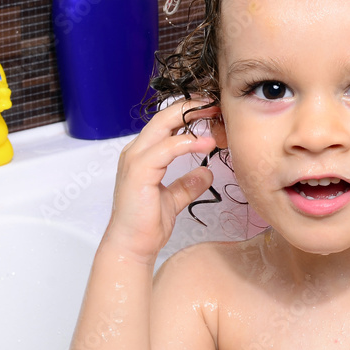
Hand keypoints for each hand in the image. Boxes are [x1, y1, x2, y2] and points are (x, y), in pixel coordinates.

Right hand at [103, 98, 218, 261]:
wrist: (132, 246)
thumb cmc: (147, 224)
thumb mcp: (174, 199)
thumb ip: (188, 184)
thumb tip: (207, 173)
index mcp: (143, 155)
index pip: (166, 123)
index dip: (189, 113)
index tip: (213, 109)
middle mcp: (136, 152)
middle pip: (164, 116)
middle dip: (192, 106)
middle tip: (216, 102)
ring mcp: (135, 160)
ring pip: (163, 125)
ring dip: (191, 118)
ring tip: (215, 115)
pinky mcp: (139, 171)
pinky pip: (165, 148)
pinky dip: (186, 143)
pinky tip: (206, 143)